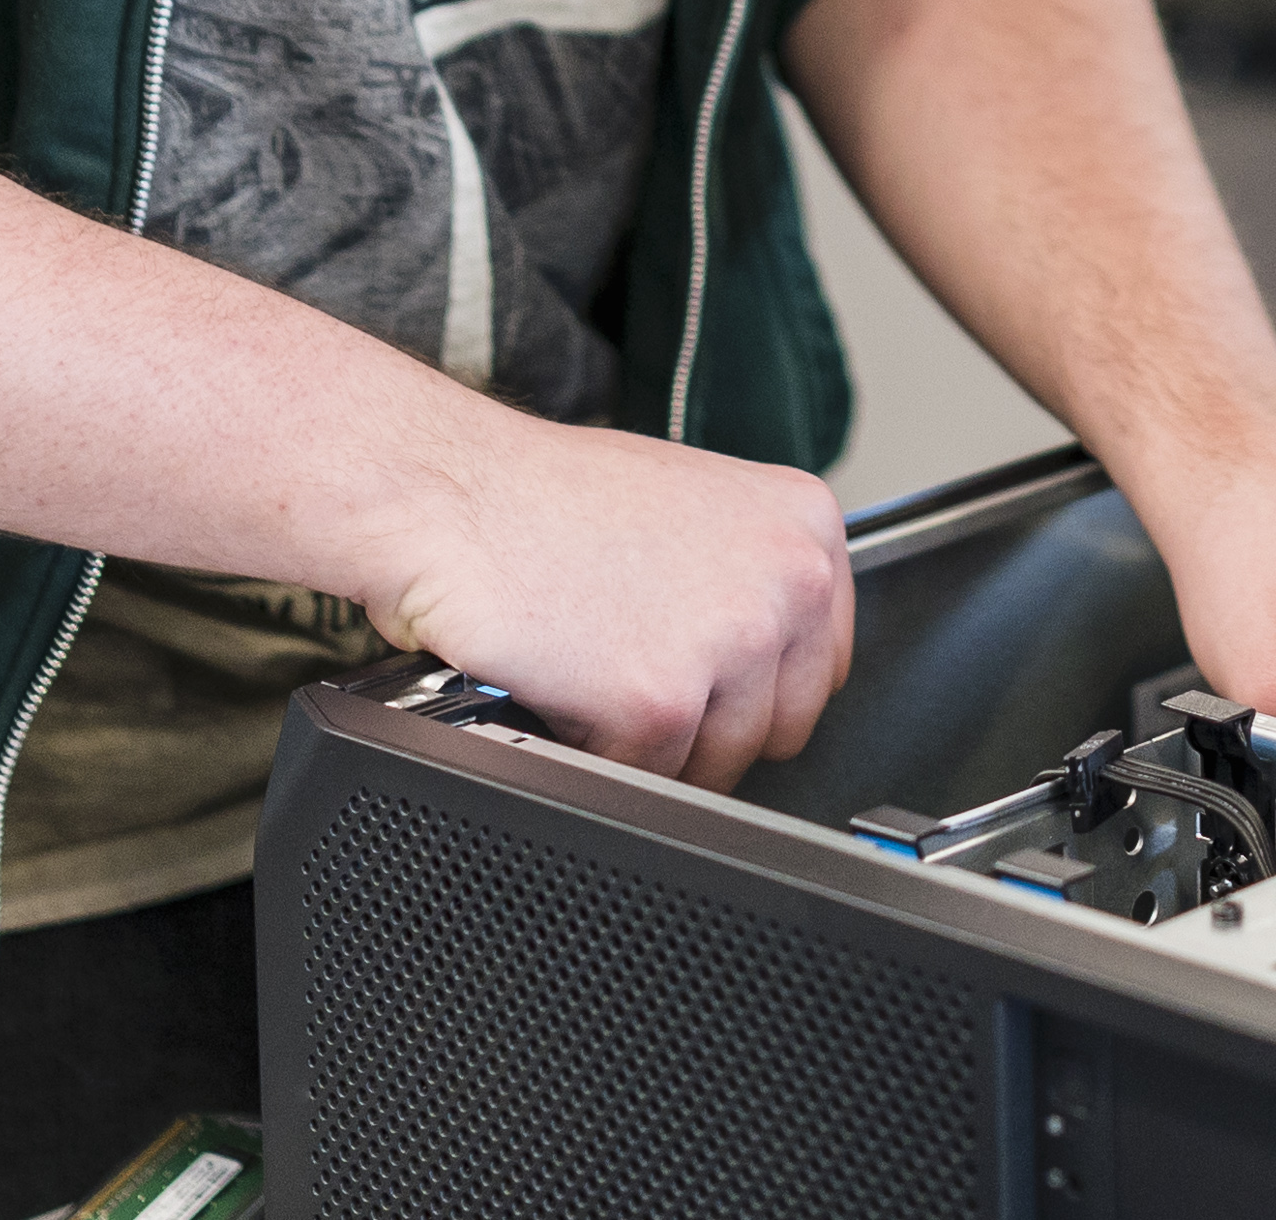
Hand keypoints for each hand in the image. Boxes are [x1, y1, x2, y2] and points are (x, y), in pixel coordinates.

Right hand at [362, 413, 854, 793]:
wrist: (451, 495)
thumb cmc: (546, 498)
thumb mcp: (693, 503)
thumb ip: (752, 573)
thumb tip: (776, 656)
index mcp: (805, 524)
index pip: (825, 663)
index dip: (757, 686)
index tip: (708, 677)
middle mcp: (790, 579)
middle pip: (782, 725)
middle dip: (710, 724)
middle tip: (636, 674)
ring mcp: (733, 643)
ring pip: (719, 762)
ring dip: (652, 744)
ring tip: (595, 667)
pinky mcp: (663, 703)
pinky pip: (648, 779)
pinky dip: (599, 752)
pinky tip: (568, 686)